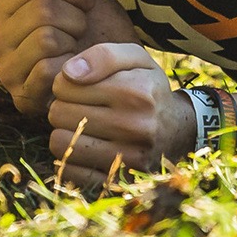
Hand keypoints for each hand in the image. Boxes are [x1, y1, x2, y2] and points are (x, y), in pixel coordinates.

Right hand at [0, 0, 136, 115]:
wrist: (114, 67)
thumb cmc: (91, 25)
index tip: (85, 0)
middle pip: (41, 9)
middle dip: (76, 15)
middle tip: (83, 27)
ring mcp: (6, 72)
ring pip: (46, 38)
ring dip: (74, 41)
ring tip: (78, 46)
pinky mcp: (22, 99)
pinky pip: (47, 70)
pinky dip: (71, 67)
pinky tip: (75, 69)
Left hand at [47, 42, 192, 190]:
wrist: (177, 131)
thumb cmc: (148, 88)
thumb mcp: (135, 59)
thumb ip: (102, 55)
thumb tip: (68, 73)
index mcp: (137, 92)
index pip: (65, 85)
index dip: (65, 83)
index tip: (79, 86)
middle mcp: (134, 127)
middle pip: (58, 113)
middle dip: (61, 106)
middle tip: (78, 106)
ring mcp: (126, 158)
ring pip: (60, 142)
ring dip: (63, 132)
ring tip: (79, 125)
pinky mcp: (118, 181)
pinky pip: (69, 170)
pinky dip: (69, 157)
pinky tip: (84, 146)